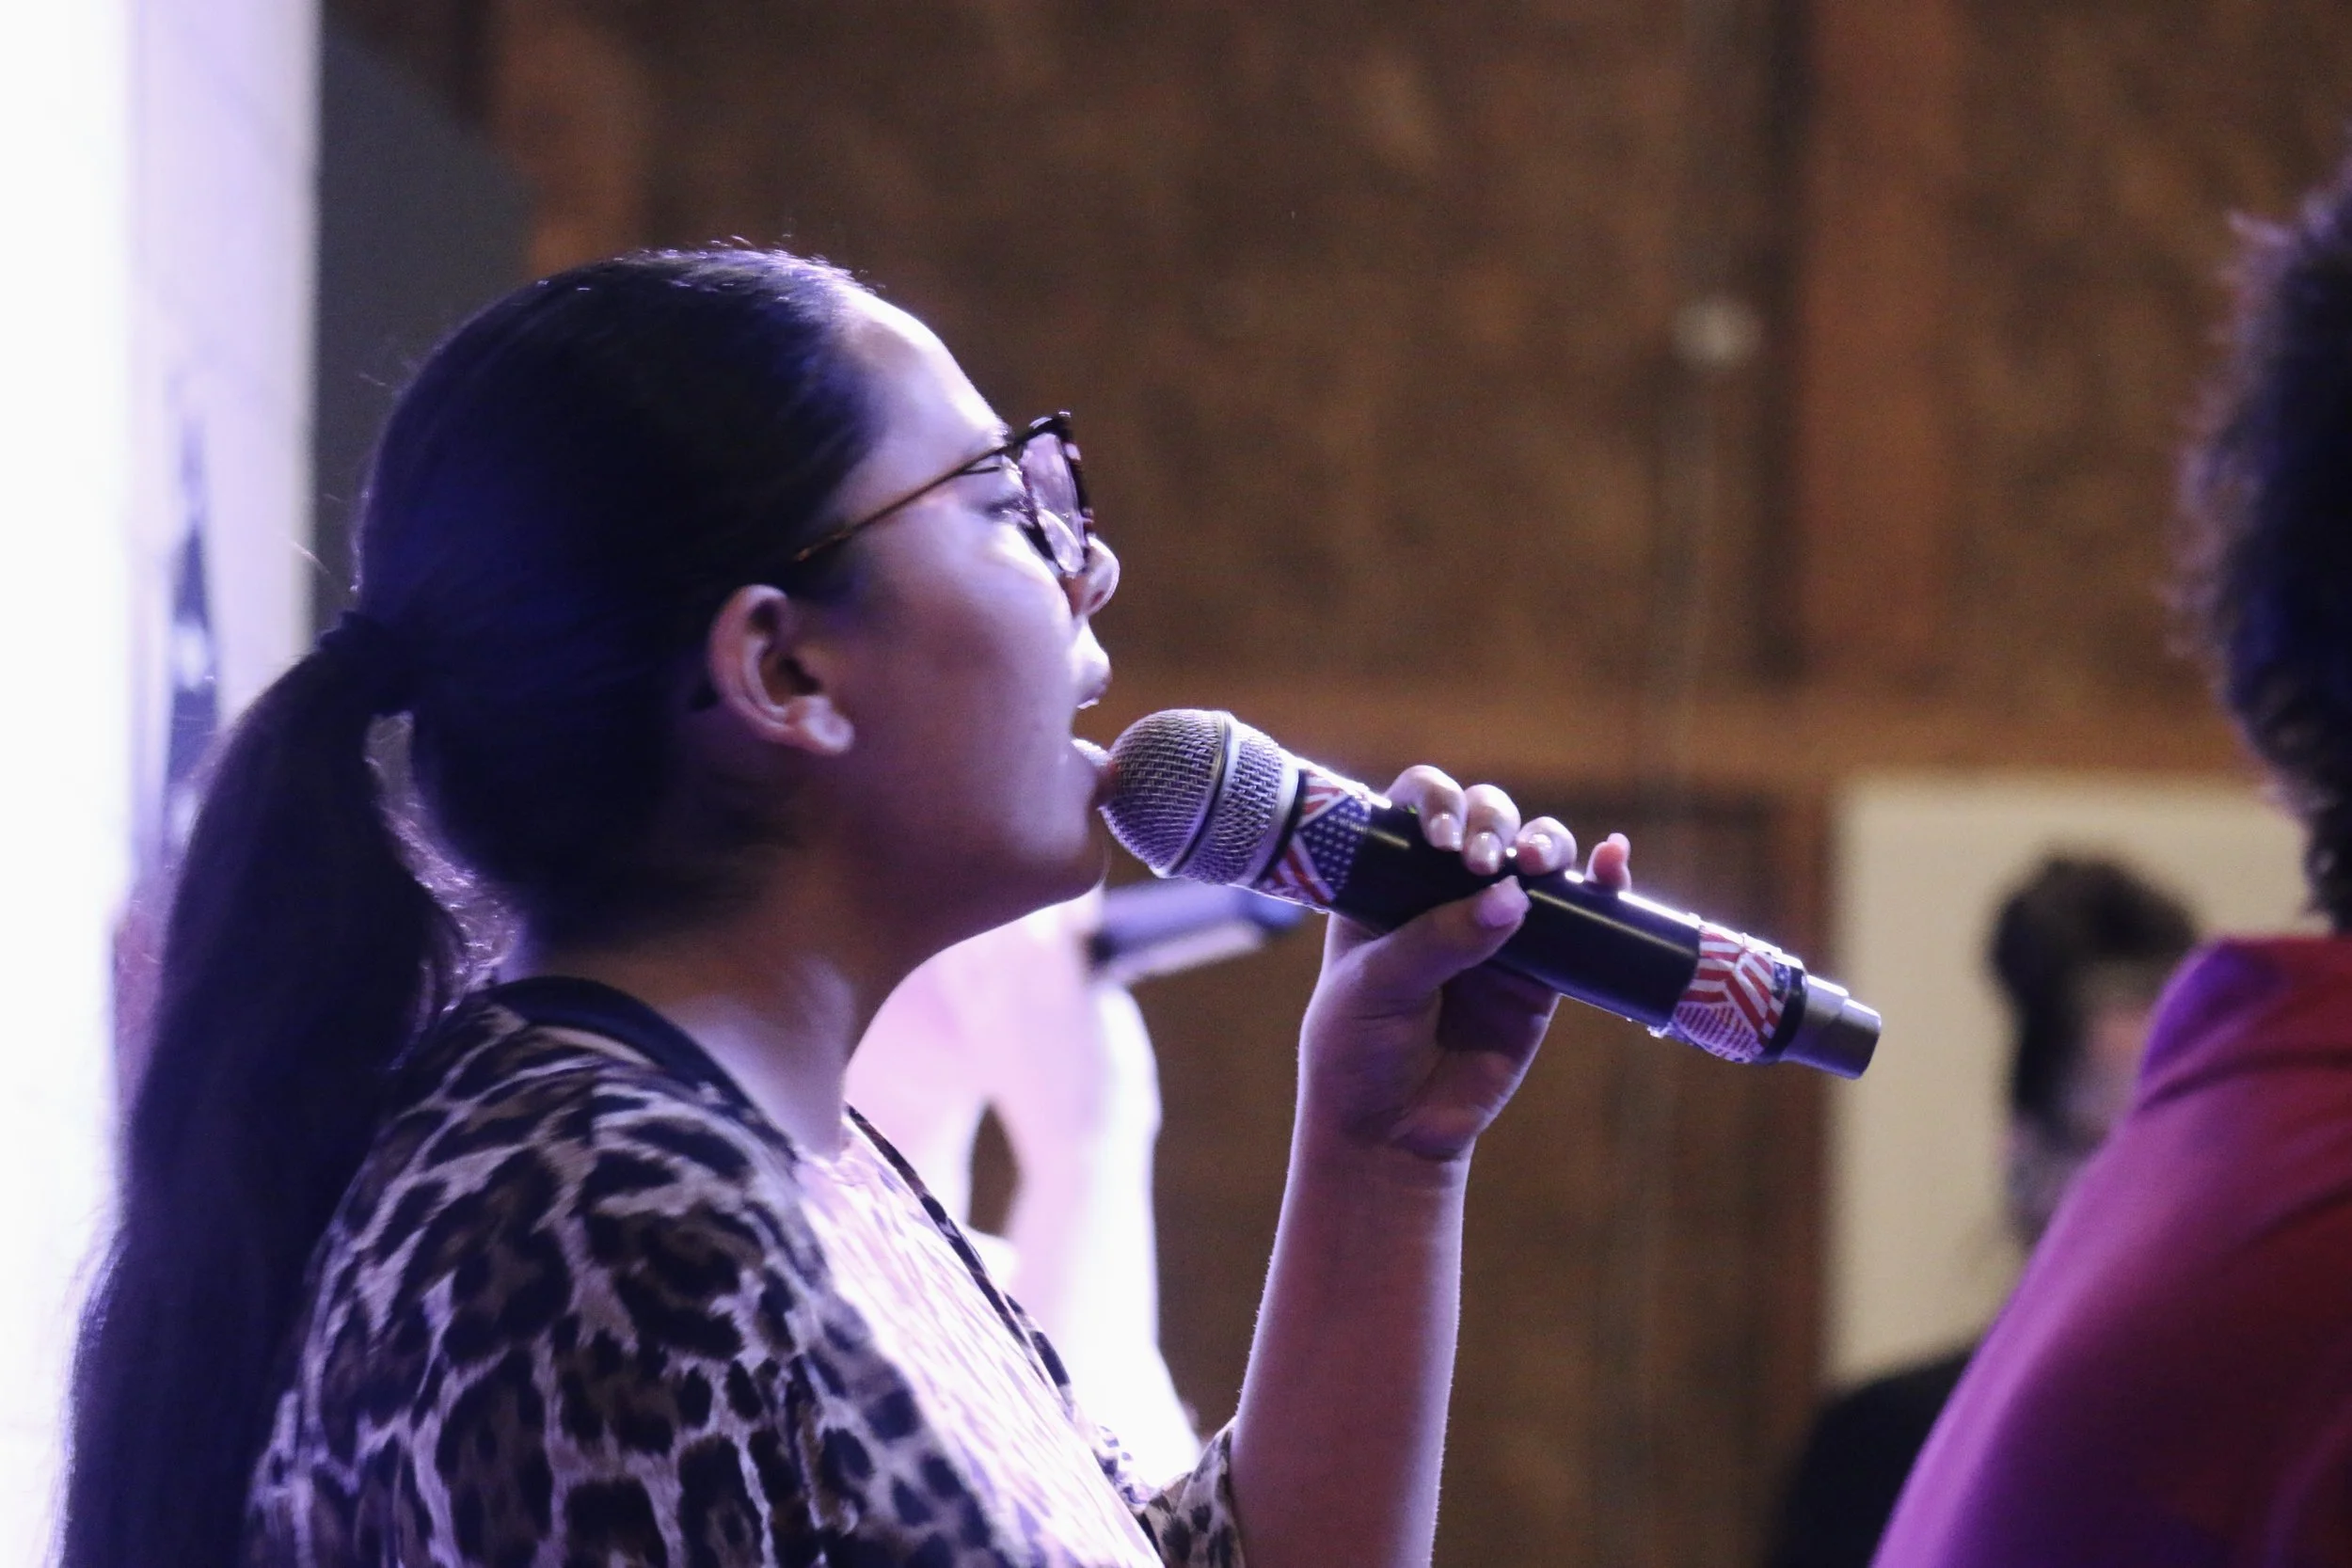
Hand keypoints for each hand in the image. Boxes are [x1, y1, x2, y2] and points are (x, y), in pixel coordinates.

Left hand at [1296, 769, 1631, 1164]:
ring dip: (1547, 843)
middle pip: (1486, 819)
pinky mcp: (1542, 969)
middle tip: (1480, 862)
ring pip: (1536, 856)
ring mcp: (1498, 926)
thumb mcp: (1377, 986)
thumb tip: (1513, 897)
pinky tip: (1612, 861)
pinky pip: (1579, 916)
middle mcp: (1445, 891)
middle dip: (1493, 822)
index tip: (1441, 840)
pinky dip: (1602, 882)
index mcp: (1390, 880)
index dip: (1437, 803)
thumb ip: (1438, 941)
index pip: (1417, 808)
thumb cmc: (1359, 1048)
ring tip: (1539, 865)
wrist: (1391, 1129)